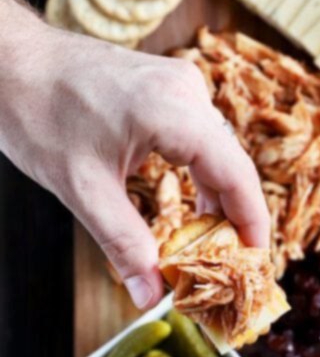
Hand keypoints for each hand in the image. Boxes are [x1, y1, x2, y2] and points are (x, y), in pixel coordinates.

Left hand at [0, 0, 269, 308]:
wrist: (9, 61)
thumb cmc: (37, 112)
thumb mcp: (82, 189)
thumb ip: (123, 244)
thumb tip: (151, 295)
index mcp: (175, 111)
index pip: (237, 175)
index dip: (253, 224)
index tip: (257, 265)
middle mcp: (188, 91)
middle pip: (233, 166)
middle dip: (235, 220)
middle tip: (233, 269)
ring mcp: (180, 85)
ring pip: (218, 154)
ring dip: (218, 201)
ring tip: (212, 249)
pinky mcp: (168, 88)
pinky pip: (201, 139)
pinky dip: (201, 177)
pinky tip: (194, 211)